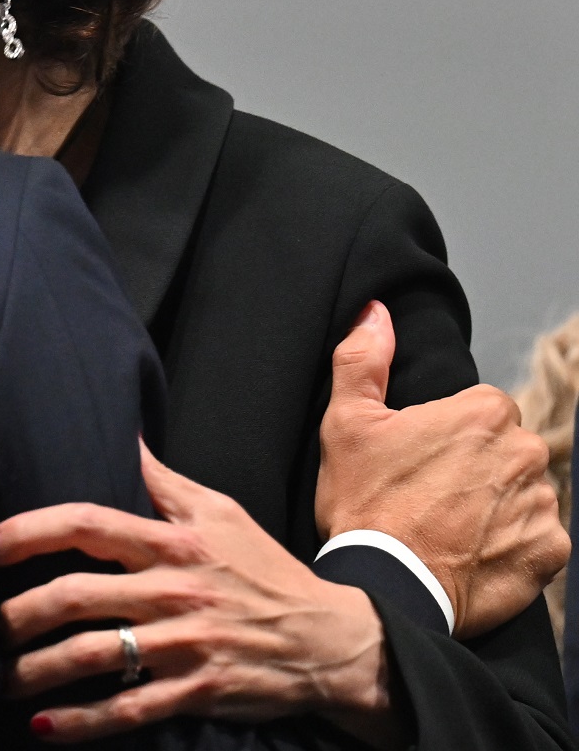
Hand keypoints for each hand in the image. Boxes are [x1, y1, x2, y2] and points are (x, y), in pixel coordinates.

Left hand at [0, 442, 398, 745]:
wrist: (333, 641)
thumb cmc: (265, 570)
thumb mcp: (220, 512)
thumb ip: (162, 480)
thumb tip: (125, 432)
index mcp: (172, 543)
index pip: (89, 524)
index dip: (31, 531)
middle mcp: (172, 590)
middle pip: (77, 596)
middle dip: (19, 612)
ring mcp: (184, 644)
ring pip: (94, 656)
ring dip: (37, 670)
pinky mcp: (196, 691)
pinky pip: (128, 709)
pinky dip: (82, 722)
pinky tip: (44, 726)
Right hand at [317, 301, 569, 638]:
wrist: (386, 585)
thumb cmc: (364, 502)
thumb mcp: (346, 423)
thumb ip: (362, 360)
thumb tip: (375, 312)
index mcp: (483, 412)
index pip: (482, 408)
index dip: (449, 432)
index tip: (421, 458)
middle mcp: (525, 452)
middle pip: (508, 448)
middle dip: (478, 466)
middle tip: (432, 493)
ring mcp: (542, 504)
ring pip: (524, 492)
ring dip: (497, 505)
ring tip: (450, 526)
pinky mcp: (550, 551)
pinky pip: (538, 538)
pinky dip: (512, 545)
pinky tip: (472, 552)